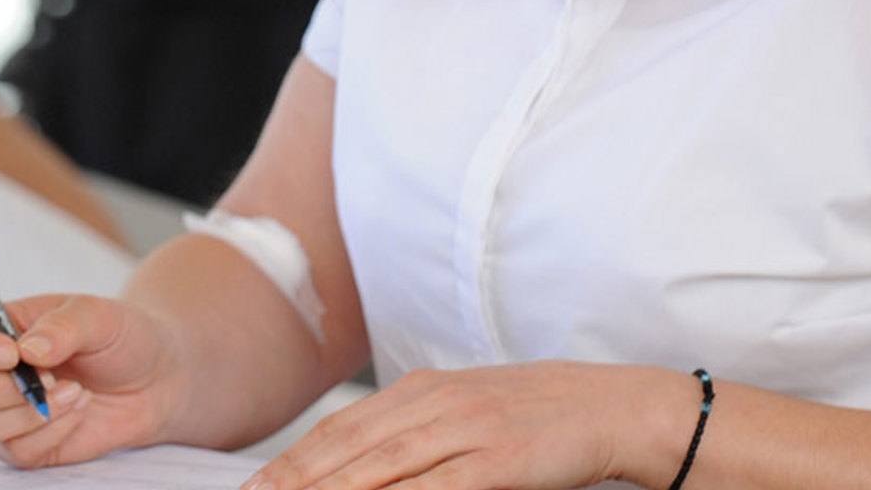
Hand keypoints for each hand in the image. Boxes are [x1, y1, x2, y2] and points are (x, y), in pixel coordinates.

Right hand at [0, 293, 188, 467]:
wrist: (156, 378)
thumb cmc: (119, 336)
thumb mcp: (97, 315)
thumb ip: (62, 326)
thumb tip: (28, 350)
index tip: (10, 353)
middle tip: (46, 379)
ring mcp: (0, 412)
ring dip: (29, 414)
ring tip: (74, 392)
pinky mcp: (23, 445)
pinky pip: (16, 452)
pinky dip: (51, 433)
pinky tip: (78, 411)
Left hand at [243, 362, 699, 489]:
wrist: (615, 406)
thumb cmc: (539, 417)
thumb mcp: (466, 416)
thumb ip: (415, 438)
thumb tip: (362, 469)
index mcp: (421, 390)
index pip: (338, 430)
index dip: (290, 462)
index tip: (254, 487)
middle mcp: (435, 404)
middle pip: (346, 448)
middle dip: (292, 480)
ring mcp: (467, 429)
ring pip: (380, 466)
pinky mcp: (500, 458)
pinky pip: (437, 486)